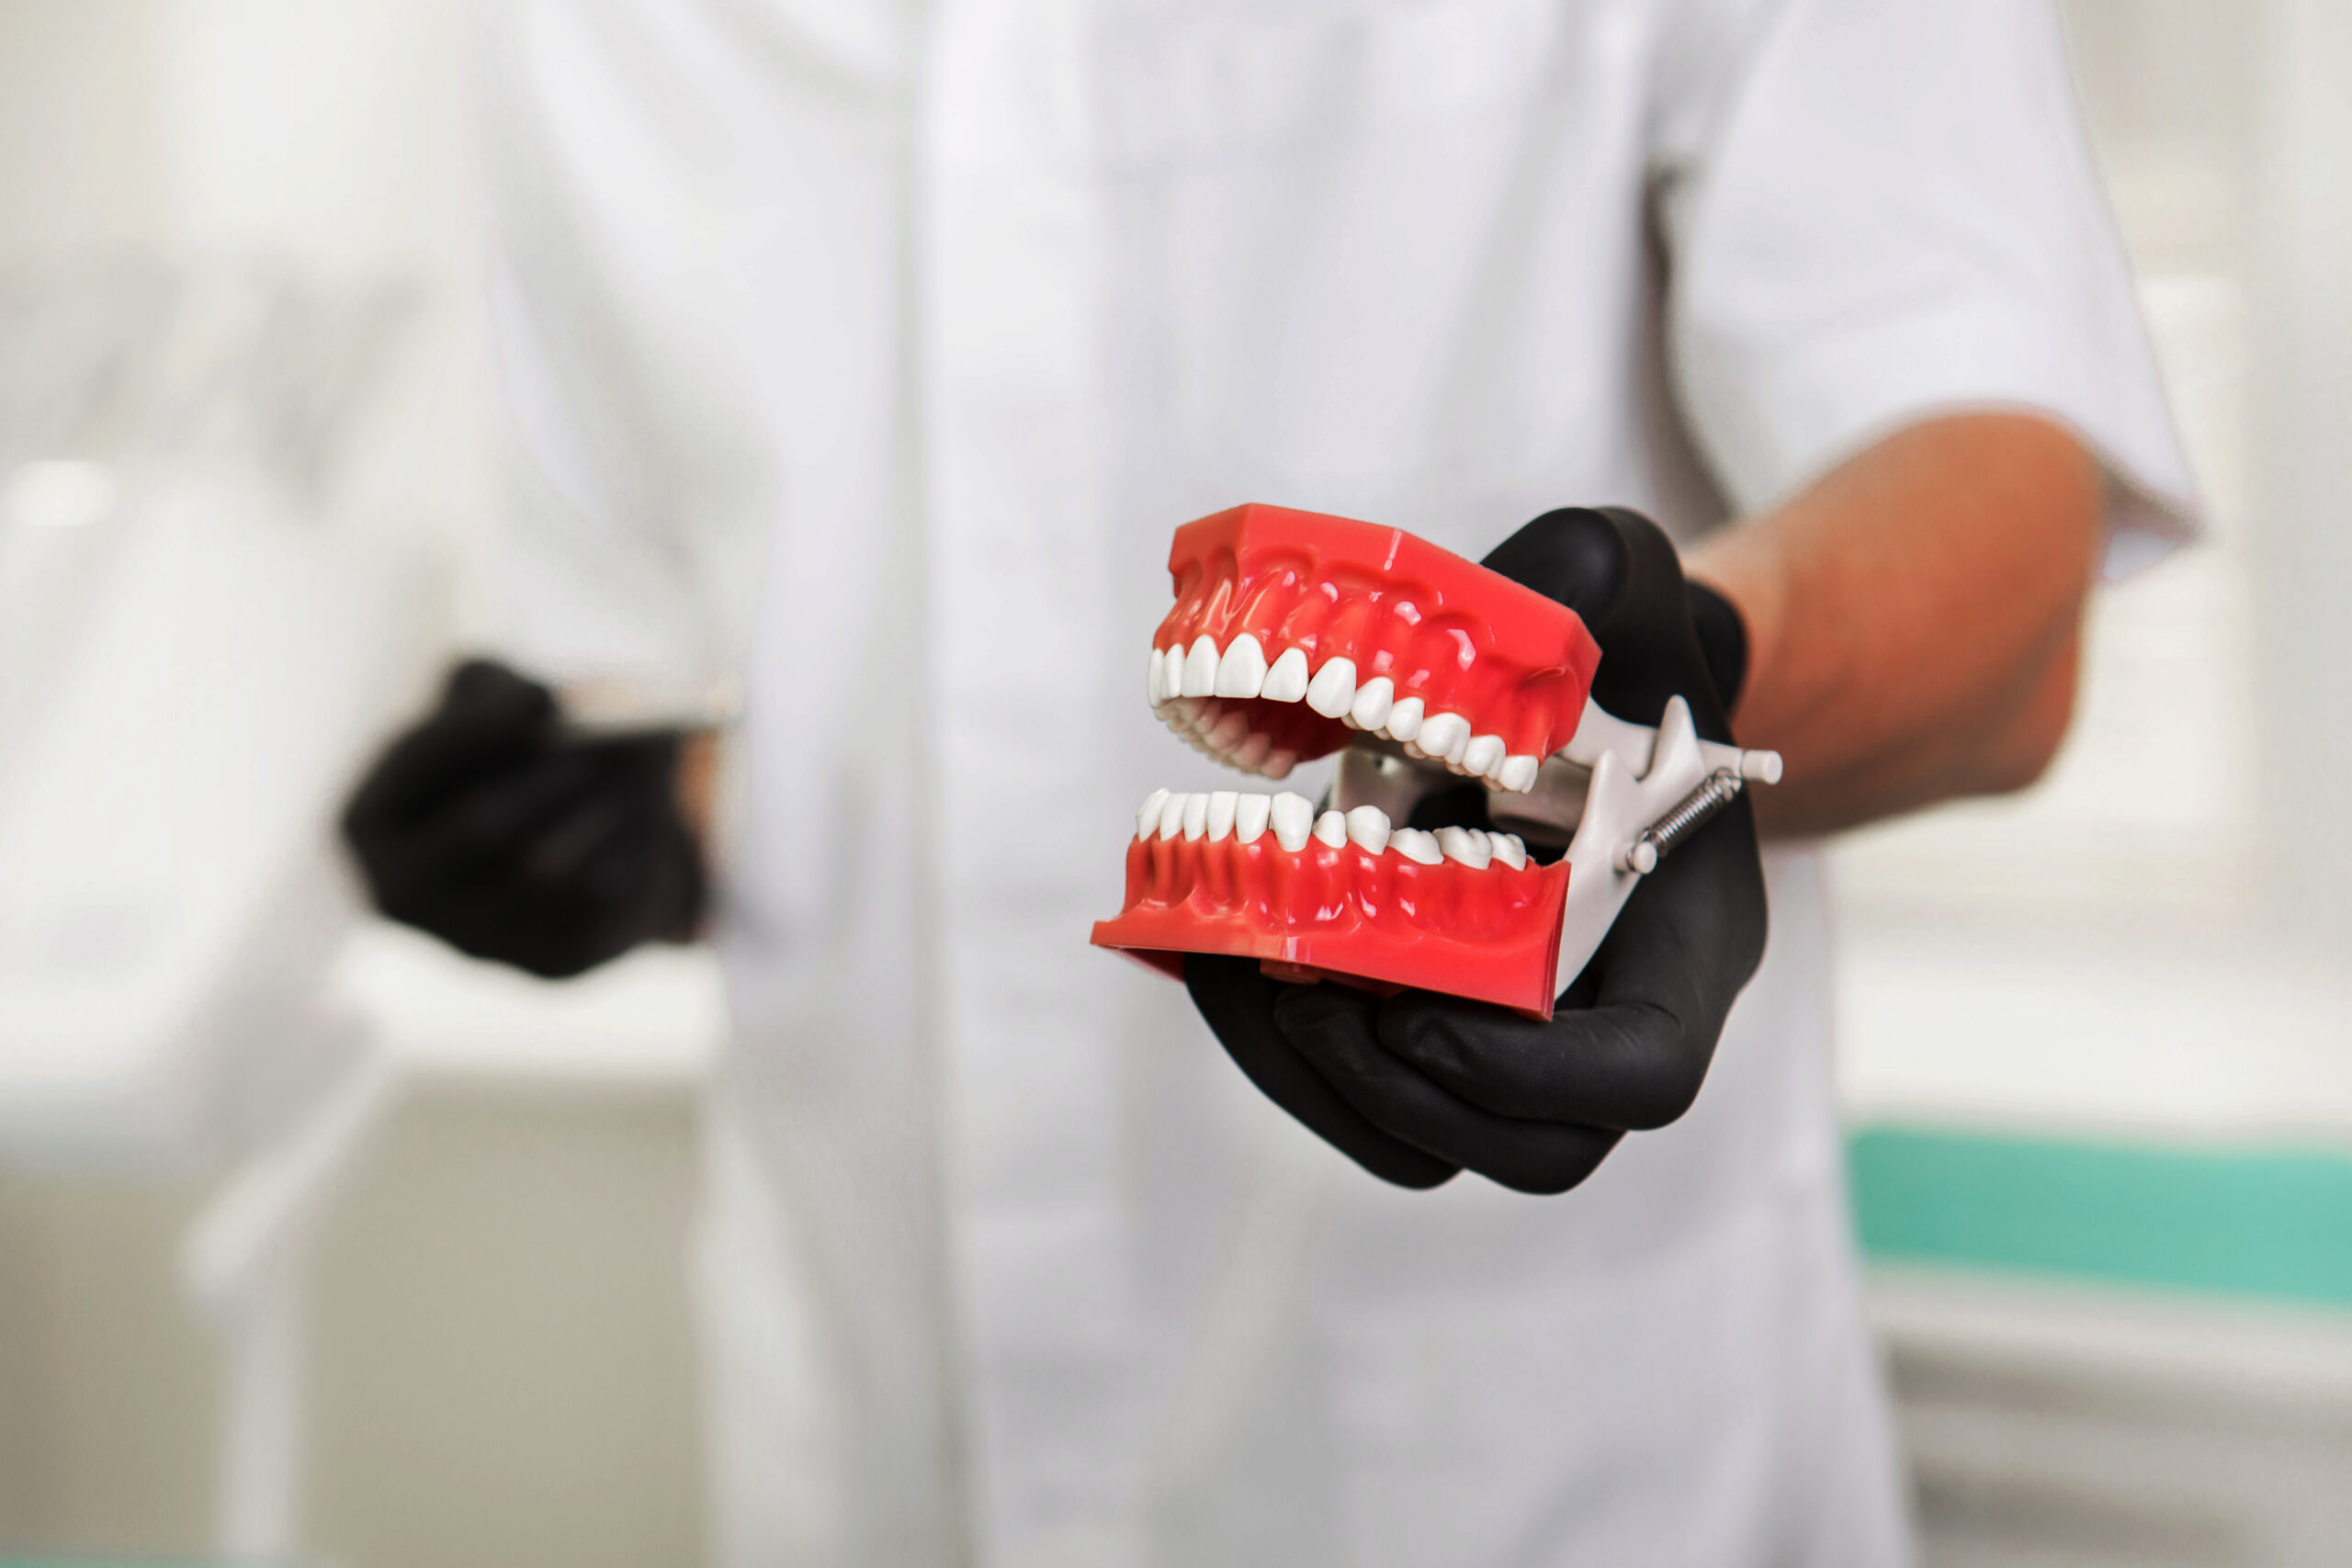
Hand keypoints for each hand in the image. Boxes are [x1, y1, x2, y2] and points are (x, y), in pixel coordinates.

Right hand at [341, 659, 707, 977]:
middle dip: (551, 774)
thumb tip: (541, 712)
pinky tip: (649, 819)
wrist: (574, 845)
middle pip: (479, 827)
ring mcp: (471, 941)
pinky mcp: (547, 966)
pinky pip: (600, 906)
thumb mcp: (485, 699)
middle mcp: (400, 894)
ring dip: (607, 808)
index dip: (478, 729)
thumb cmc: (512, 756)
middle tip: (610, 741)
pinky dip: (636, 851)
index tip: (536, 701)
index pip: (416, 764)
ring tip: (642, 768)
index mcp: (365, 821)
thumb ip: (494, 687)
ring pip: (550, 870)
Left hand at [1186, 508, 1767, 1191]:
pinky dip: (1288, 1058)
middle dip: (1397, 1087)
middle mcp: (1617, 1017)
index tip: (1413, 1008)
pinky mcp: (1443, 1036)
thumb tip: (1511, 601)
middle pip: (1533, 1147)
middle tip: (1301, 994)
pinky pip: (1371, 1103)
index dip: (1527, 1072)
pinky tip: (1225, 964)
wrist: (1601, 704)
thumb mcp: (1627, 583)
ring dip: (1322, 1083)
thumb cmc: (1624, 650)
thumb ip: (1590, 573)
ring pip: (1433, 1142)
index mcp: (1690, 940)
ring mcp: (1531, 1046)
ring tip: (1243, 977)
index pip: (1646, 1075)